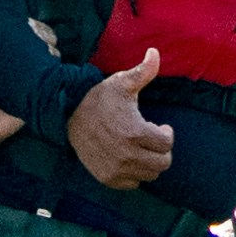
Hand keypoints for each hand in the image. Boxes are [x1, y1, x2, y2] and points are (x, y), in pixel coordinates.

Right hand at [67, 53, 177, 189]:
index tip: (160, 127)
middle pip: (162, 163)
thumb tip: (155, 52)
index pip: (167, 144)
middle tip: (153, 139)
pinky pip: (132, 184)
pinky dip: (135, 174)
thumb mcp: (121, 83)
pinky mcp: (107, 177)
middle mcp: (127, 154)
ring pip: (150, 175)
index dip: (167, 133)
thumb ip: (143, 71)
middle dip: (162, 150)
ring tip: (142, 148)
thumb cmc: (99, 98)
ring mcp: (116, 168)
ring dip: (150, 162)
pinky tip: (130, 158)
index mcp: (135, 132)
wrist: (68, 115)